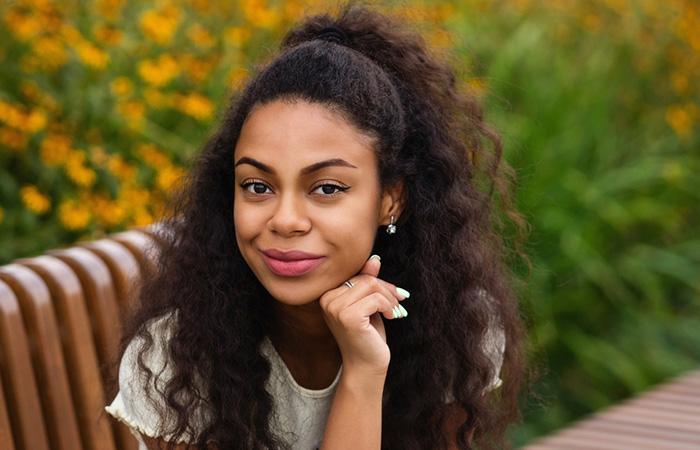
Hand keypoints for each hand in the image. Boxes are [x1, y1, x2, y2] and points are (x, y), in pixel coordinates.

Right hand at [319, 255, 408, 375]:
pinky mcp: (348, 317)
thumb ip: (367, 282)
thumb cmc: (368, 335)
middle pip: (366, 278)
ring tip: (395, 312)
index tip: (394, 295)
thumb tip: (373, 259)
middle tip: (399, 303)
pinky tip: (392, 317)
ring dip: (389, 299)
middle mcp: (326, 300)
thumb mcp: (368, 305)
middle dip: (387, 290)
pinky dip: (389, 307)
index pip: (358, 275)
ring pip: (372, 286)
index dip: (379, 282)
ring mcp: (335, 308)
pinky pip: (376, 299)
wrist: (366, 366)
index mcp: (327, 295)